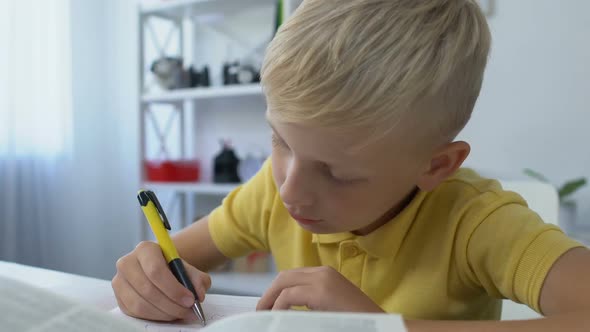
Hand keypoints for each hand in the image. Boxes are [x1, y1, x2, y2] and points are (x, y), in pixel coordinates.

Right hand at [112, 241, 211, 320]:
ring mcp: (119, 281)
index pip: (155, 270)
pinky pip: (134, 313)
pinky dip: (154, 317)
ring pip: (140, 304)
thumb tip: (199, 294)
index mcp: (145, 249)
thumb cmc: (174, 269)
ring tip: (180, 313)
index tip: (190, 299)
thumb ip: (198, 279)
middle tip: (188, 310)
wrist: (160, 271)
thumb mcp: (189, 269)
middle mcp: (127, 262)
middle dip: (171, 304)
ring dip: (163, 313)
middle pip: (147, 289)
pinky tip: (168, 314)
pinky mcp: (118, 297)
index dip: (174, 288)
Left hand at [256, 266, 383, 311]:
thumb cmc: (358, 320)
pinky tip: (277, 317)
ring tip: (264, 314)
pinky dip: (278, 306)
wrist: (380, 325)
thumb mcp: (331, 307)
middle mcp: (323, 272)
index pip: (293, 276)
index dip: (277, 289)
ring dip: (269, 299)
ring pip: (283, 282)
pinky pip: (289, 295)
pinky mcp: (321, 292)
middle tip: (260, 310)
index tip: (268, 305)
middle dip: (269, 293)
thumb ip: (313, 302)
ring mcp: (322, 279)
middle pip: (285, 276)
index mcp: (326, 274)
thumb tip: (288, 309)